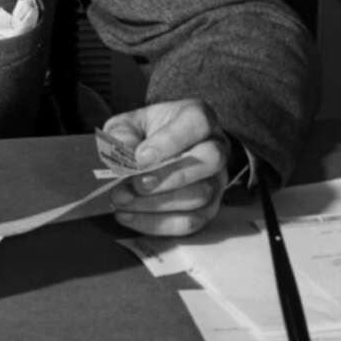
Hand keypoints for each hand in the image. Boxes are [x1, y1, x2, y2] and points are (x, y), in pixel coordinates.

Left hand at [104, 99, 229, 236]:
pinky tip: (128, 216)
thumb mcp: (127, 125)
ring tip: (123, 200)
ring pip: (201, 195)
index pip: (197, 123)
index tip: (140, 157)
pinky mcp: (209, 209)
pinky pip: (191, 222)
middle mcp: (216, 147)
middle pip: (209, 161)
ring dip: (159, 203)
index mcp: (198, 117)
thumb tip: (126, 154)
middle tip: (136, 184)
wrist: (152, 152)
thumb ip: (123, 134)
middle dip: (170, 176)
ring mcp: (217, 180)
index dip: (170, 140)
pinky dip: (157, 223)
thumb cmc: (143, 134)